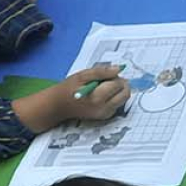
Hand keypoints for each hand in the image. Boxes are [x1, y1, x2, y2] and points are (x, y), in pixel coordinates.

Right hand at [13, 65, 128, 132]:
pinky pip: (118, 104)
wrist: (59, 105)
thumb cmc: (69, 88)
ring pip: (124, 99)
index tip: (105, 75)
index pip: (118, 84)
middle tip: (108, 80)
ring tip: (103, 87)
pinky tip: (102, 95)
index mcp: (97, 97)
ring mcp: (106, 114)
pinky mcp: (106, 116)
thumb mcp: (82, 75)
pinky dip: (114, 97)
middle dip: (120, 84)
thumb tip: (118, 69)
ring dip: (118, 90)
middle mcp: (104, 108)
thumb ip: (101, 72)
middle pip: (125, 94)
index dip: (114, 77)